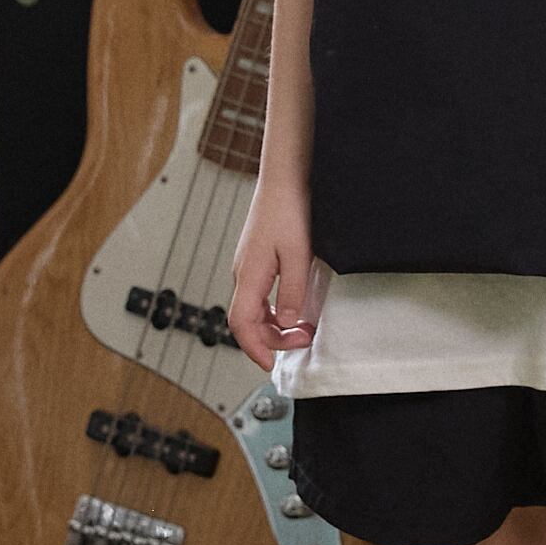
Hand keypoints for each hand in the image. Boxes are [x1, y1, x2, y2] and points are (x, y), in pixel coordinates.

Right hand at [226, 181, 326, 372]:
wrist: (283, 178)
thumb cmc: (288, 209)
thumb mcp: (298, 254)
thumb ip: (292, 291)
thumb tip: (285, 323)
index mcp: (248, 276)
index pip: (241, 325)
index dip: (254, 349)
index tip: (269, 365)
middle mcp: (243, 274)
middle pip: (247, 321)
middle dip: (272, 339)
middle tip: (304, 339)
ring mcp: (248, 267)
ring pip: (252, 310)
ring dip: (273, 326)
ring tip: (302, 328)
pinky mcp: (256, 260)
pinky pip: (258, 296)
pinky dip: (272, 310)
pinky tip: (290, 309)